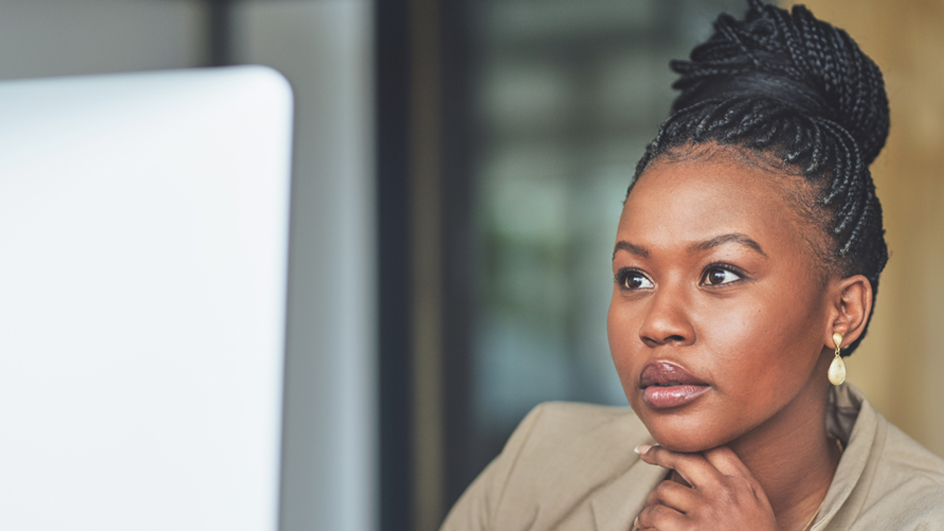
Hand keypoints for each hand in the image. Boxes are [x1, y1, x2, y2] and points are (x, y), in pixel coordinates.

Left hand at [633, 444, 778, 530]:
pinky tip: (643, 528)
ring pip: (664, 490)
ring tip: (647, 518)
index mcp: (744, 485)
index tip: (671, 440)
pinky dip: (645, 522)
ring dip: (652, 503)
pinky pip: (655, 516)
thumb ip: (736, 485)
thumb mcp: (757, 507)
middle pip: (684, 458)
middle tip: (643, 453)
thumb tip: (702, 464)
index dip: (690, 442)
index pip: (714, 449)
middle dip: (660, 453)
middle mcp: (724, 492)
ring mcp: (706, 511)